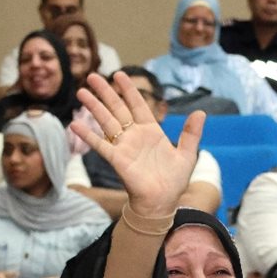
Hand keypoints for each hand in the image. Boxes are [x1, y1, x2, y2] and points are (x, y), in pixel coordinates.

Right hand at [70, 71, 203, 217]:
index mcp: (151, 132)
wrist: (162, 203)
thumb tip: (201, 112)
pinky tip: (75, 124)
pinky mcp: (117, 159)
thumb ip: (191, 133)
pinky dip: (88, 135)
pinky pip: (100, 144)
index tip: (119, 75)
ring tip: (81, 92)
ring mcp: (124, 146)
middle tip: (93, 77)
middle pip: (117, 109)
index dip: (129, 90)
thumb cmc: (174, 181)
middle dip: (106, 93)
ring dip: (94, 107)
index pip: (138, 105)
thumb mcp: (187, 154)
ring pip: (106, 121)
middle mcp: (135, 136)